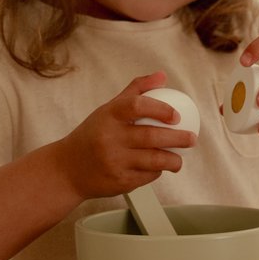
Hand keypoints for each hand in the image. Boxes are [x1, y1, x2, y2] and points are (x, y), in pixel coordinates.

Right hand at [58, 71, 196, 199]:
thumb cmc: (92, 135)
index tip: (177, 116)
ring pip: (154, 160)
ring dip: (173, 160)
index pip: (138, 106)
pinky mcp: (119, 182)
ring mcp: (114, 161)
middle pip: (151, 136)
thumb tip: (162, 76)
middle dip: (178, 138)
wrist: (67, 169)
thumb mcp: (108, 110)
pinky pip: (147, 176)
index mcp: (108, 115)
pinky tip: (159, 167)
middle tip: (191, 139)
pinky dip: (157, 171)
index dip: (162, 109)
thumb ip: (135, 91)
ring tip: (179, 158)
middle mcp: (110, 137)